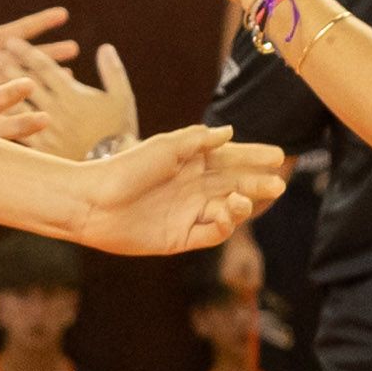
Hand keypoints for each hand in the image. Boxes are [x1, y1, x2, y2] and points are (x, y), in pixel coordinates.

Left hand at [0, 0, 59, 104]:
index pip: (22, 29)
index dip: (42, 21)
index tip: (63, 13)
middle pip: (30, 57)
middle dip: (52, 53)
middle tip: (75, 49)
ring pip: (24, 81)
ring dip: (44, 80)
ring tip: (65, 78)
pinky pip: (6, 103)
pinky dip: (24, 105)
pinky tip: (40, 108)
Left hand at [0, 35, 139, 161]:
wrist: (114, 166)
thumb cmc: (120, 130)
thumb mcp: (122, 97)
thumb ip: (112, 71)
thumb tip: (104, 47)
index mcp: (72, 94)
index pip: (45, 68)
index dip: (27, 53)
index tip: (10, 41)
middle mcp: (56, 109)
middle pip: (27, 84)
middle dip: (6, 66)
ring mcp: (47, 130)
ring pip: (18, 105)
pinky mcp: (42, 150)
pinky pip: (19, 133)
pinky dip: (4, 121)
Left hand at [72, 121, 289, 257]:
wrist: (93, 201)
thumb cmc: (124, 168)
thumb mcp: (164, 147)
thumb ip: (197, 141)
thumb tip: (229, 132)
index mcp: (190, 163)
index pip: (230, 158)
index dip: (254, 157)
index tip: (278, 155)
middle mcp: (193, 188)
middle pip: (234, 184)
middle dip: (257, 183)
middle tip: (278, 182)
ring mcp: (189, 213)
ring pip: (228, 209)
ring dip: (244, 204)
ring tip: (247, 197)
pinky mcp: (182, 238)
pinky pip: (212, 233)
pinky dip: (225, 224)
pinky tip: (228, 211)